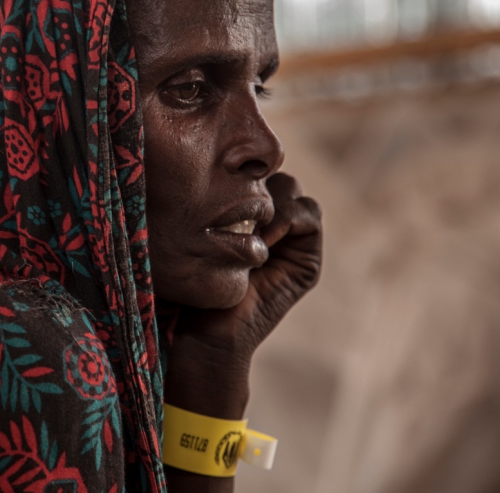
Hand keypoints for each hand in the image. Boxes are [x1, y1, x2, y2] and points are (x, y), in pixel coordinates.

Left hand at [163, 172, 322, 417]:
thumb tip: (196, 165)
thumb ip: (206, 206)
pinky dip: (288, 219)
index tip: (217, 192)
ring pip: (296, 193)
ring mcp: (292, 247)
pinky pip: (311, 216)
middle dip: (260, 186)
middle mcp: (272, 232)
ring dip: (273, 202)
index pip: (256, 177)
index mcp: (245, 223)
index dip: (243, 176)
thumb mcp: (193, 237)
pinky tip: (262, 239)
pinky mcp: (307, 263)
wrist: (205, 334)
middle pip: (279, 180)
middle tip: (235, 208)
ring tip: (248, 229)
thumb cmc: (188, 287)